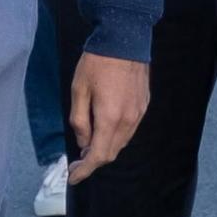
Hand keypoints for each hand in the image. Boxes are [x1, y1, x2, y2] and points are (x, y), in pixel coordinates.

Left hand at [68, 52, 148, 183]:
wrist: (124, 38)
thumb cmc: (97, 63)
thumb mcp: (78, 90)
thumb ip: (80, 121)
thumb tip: (83, 142)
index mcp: (109, 118)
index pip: (98, 156)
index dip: (85, 170)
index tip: (73, 177)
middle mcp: (127, 120)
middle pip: (111, 152)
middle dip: (94, 161)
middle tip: (78, 161)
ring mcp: (138, 114)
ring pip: (121, 143)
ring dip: (105, 148)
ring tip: (89, 144)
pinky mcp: (143, 106)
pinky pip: (129, 130)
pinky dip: (115, 136)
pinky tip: (105, 128)